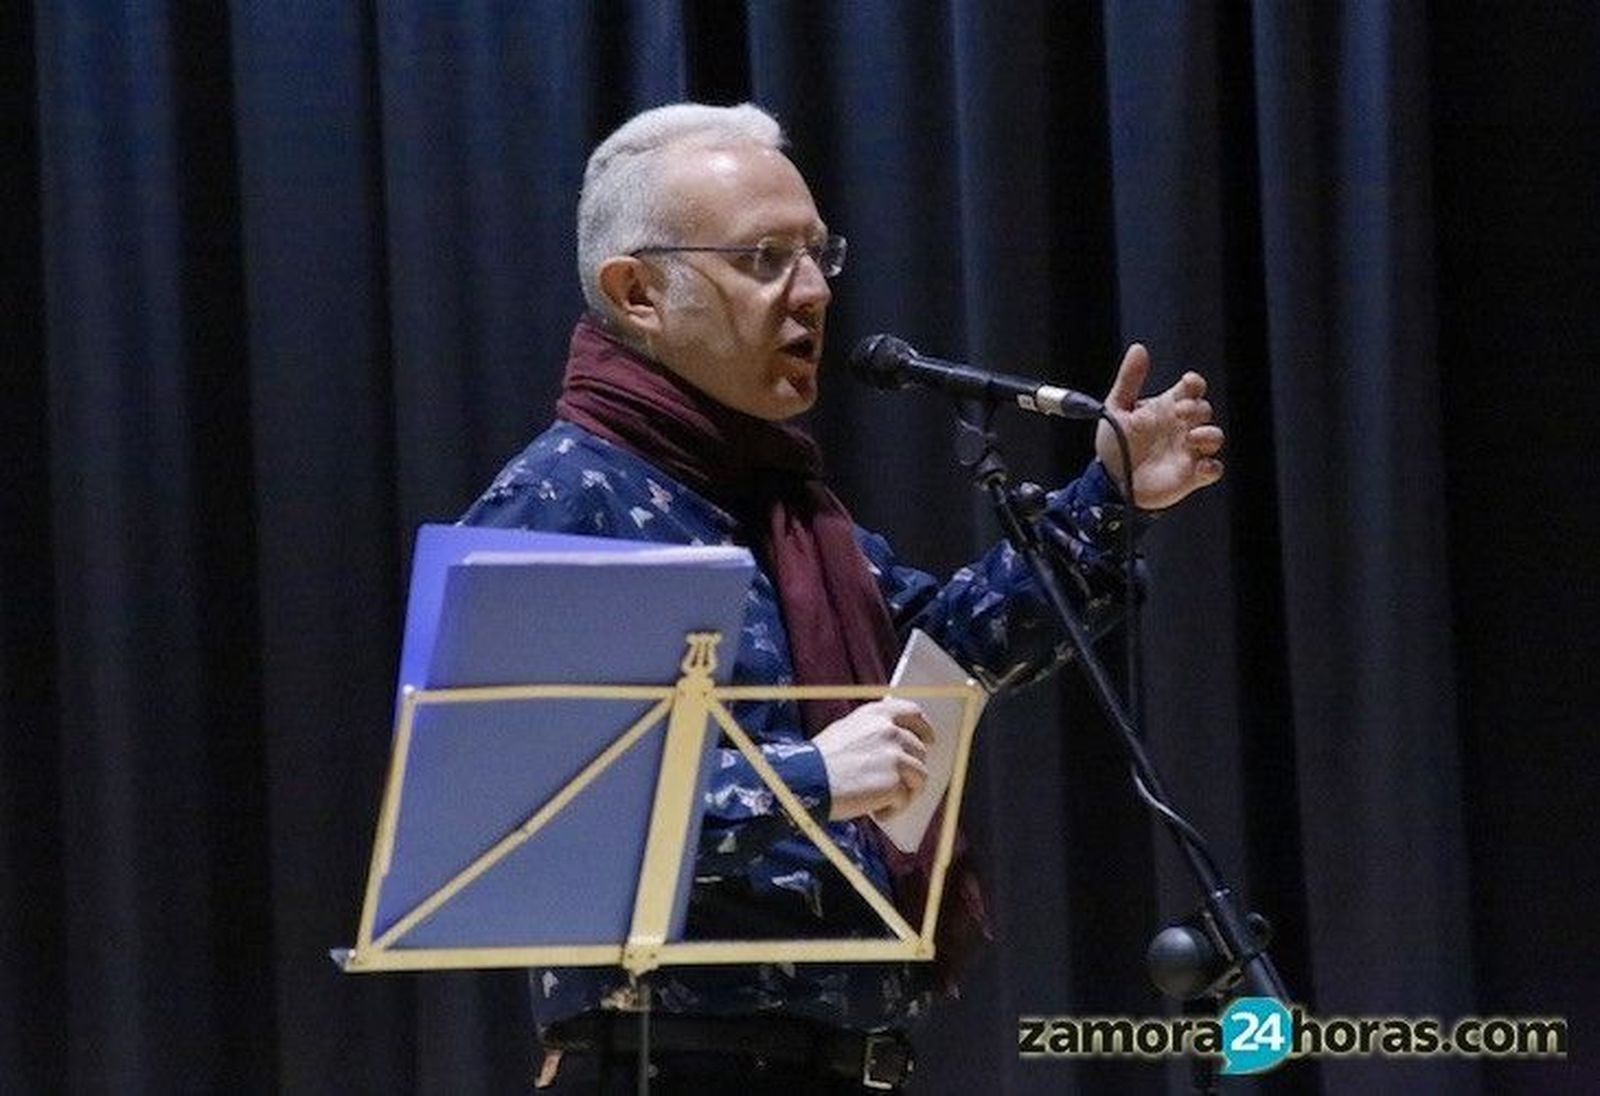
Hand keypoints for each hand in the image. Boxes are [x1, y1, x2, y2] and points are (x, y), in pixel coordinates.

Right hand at [811, 698, 932, 820]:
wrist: (807, 782)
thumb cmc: (821, 761)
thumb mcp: (847, 731)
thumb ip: (873, 731)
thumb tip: (896, 747)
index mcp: (876, 715)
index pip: (913, 713)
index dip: (924, 728)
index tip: (929, 739)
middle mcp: (889, 731)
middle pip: (920, 750)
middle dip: (911, 769)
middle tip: (897, 785)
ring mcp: (894, 756)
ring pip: (919, 776)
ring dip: (905, 792)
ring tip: (884, 801)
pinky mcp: (895, 782)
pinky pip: (906, 799)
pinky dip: (893, 809)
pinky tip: (876, 812)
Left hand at [1094, 343, 1225, 509]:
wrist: (1109, 482)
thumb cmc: (1115, 444)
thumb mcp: (1117, 408)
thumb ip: (1129, 379)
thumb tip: (1138, 349)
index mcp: (1168, 407)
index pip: (1192, 389)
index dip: (1194, 383)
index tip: (1188, 383)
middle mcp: (1182, 427)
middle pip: (1205, 410)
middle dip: (1198, 408)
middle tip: (1179, 412)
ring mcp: (1188, 451)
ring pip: (1215, 437)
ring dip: (1209, 435)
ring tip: (1191, 438)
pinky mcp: (1191, 475)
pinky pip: (1213, 469)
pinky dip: (1211, 467)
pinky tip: (1198, 465)